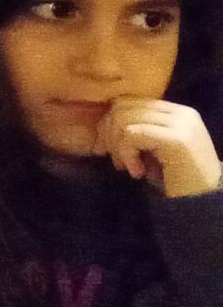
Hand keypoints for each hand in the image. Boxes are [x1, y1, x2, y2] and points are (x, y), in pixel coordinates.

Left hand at [98, 100, 221, 198]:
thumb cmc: (176, 181)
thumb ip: (137, 131)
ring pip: (124, 119)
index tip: (104, 147)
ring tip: (125, 167)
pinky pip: (132, 135)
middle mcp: (181, 113)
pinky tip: (137, 172)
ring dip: (116, 146)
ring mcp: (181, 125)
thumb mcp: (154, 150)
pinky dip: (126, 154)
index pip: (129, 102)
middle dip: (107, 133)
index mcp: (176, 112)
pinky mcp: (177, 140)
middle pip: (123, 107)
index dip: (109, 122)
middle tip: (112, 159)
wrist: (204, 204)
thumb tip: (101, 124)